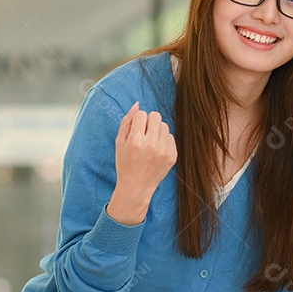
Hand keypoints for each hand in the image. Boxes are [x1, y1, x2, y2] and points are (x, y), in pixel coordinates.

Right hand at [107, 103, 177, 225]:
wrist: (137, 187)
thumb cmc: (125, 164)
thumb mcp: (119, 143)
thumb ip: (127, 121)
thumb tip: (137, 104)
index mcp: (136, 141)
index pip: (141, 114)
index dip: (137, 121)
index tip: (135, 132)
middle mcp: (151, 145)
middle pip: (155, 116)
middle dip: (148, 122)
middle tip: (143, 134)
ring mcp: (164, 151)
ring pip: (164, 125)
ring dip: (156, 130)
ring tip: (149, 142)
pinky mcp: (173, 156)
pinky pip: (170, 136)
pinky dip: (163, 140)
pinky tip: (156, 150)